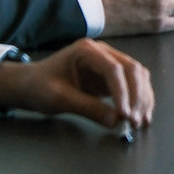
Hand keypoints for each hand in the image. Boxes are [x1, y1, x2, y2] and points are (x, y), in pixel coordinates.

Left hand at [0, 40, 154, 132]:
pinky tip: (141, 115)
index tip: (124, 115)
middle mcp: (102, 52)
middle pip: (132, 69)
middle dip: (137, 96)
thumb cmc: (39, 87)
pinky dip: (140, 99)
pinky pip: (133, 84)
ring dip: (143, 98)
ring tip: (141, 121)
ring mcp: (109, 62)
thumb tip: (115, 121)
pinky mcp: (112, 76)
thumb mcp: (59, 99)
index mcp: (87, 51)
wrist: (30, 84)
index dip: (122, 92)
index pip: (113, 69)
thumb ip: (87, 108)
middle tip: (135, 121)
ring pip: (138, 76)